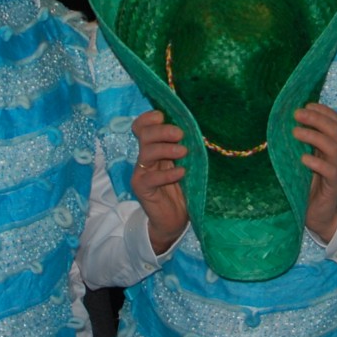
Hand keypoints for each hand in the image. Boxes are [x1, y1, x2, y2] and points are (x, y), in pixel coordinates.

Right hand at [130, 110, 190, 254]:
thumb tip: (195, 128)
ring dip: (166, 149)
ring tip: (183, 152)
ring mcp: (141, 172)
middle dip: (162, 131)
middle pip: (144, 135)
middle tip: (180, 134)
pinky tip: (181, 173)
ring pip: (146, 152)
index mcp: (153, 148)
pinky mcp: (142, 188)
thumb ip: (183, 147)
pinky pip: (151, 177)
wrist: (174, 219)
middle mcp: (144, 157)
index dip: (148, 119)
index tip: (163, 116)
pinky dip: (167, 173)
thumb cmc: (182, 189)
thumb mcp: (184, 163)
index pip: (141, 126)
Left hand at [293, 102, 336, 242]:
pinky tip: (304, 159)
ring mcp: (336, 169)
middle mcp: (334, 155)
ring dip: (314, 136)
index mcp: (328, 146)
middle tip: (297, 113)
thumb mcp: (300, 160)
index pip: (336, 121)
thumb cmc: (306, 185)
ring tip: (296, 132)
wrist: (318, 215)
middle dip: (317, 117)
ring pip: (333, 146)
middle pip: (335, 129)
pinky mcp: (333, 185)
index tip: (305, 104)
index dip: (323, 110)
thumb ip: (297, 145)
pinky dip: (317, 162)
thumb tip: (278, 124)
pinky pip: (330, 170)